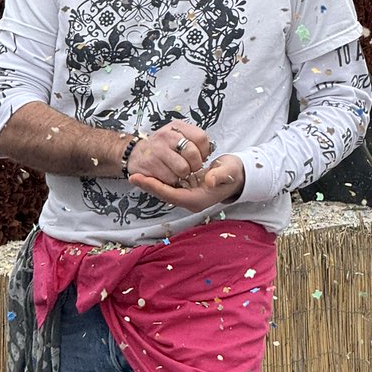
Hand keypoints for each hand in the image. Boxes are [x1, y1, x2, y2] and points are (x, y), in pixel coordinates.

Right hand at [125, 120, 214, 187]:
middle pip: (193, 154)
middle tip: (190, 167)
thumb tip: (208, 151)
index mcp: (177, 126)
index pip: (201, 138)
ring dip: (183, 175)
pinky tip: (167, 175)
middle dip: (195, 165)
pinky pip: (170, 179)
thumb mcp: (177, 135)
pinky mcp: (150, 165)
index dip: (204, 151)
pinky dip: (172, 181)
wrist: (135, 154)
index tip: (201, 157)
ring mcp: (157, 150)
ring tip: (178, 171)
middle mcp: (167, 135)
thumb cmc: (162, 146)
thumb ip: (193, 140)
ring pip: (183, 169)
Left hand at [130, 154, 245, 208]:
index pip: (171, 195)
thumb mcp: (229, 171)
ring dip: (152, 183)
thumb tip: (208, 180)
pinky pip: (169, 186)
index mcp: (198, 199)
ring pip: (165, 190)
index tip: (140, 178)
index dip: (155, 187)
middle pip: (164, 194)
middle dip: (149, 186)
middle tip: (132, 176)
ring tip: (136, 175)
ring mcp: (188, 194)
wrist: (239, 174)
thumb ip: (219, 176)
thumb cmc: (234, 172)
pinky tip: (150, 172)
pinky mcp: (188, 187)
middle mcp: (190, 199)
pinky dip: (159, 180)